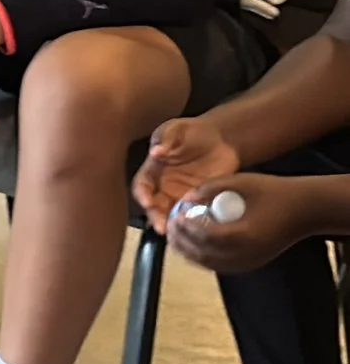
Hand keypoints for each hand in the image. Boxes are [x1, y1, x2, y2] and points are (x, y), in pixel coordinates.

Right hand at [134, 116, 242, 233]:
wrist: (222, 140)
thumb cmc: (193, 132)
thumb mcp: (176, 130)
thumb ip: (166, 139)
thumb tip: (155, 153)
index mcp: (153, 169)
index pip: (141, 185)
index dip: (142, 195)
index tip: (148, 203)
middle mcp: (164, 186)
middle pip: (154, 206)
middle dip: (156, 217)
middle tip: (163, 228)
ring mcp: (182, 196)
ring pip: (172, 215)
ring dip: (174, 225)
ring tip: (180, 233)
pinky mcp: (201, 202)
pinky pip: (194, 216)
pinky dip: (194, 224)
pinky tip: (198, 229)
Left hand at [168, 171, 317, 273]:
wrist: (303, 210)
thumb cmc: (272, 192)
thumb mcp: (239, 182)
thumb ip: (209, 189)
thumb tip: (184, 198)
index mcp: (244, 234)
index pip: (206, 236)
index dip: (186, 228)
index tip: (174, 216)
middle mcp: (246, 253)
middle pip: (204, 254)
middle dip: (182, 241)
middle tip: (169, 226)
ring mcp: (250, 262)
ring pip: (210, 263)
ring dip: (189, 252)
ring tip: (175, 236)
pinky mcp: (251, 264)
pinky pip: (220, 265)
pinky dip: (202, 257)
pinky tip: (192, 245)